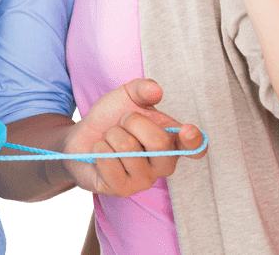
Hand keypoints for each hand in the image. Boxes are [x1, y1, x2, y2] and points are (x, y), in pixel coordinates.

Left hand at [63, 79, 205, 196]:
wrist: (82, 137)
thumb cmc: (112, 118)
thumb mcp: (127, 96)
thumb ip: (142, 89)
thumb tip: (156, 90)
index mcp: (171, 141)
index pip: (194, 147)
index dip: (195, 141)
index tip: (188, 131)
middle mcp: (163, 164)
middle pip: (158, 142)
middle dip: (132, 122)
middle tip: (123, 122)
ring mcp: (144, 180)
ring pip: (129, 149)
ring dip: (112, 135)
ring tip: (110, 139)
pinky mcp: (122, 190)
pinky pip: (111, 164)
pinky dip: (100, 149)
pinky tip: (101, 152)